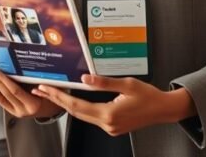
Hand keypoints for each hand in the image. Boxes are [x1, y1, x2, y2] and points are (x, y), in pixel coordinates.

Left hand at [0, 69, 61, 119]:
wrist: (50, 110)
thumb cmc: (51, 97)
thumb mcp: (49, 89)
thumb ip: (38, 82)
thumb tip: (24, 70)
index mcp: (33, 105)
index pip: (15, 91)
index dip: (4, 81)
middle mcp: (23, 110)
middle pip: (6, 95)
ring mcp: (17, 112)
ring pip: (0, 99)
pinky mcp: (13, 112)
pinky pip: (1, 101)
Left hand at [32, 75, 196, 136]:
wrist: (164, 110)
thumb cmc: (149, 96)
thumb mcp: (127, 84)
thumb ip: (104, 82)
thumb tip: (84, 78)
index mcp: (109, 114)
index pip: (77, 106)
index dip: (59, 97)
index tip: (46, 89)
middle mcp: (107, 124)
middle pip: (76, 113)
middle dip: (57, 100)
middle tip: (41, 90)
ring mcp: (110, 127)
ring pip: (83, 116)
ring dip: (67, 105)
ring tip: (53, 94)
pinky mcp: (113, 127)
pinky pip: (91, 117)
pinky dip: (80, 109)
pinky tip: (73, 101)